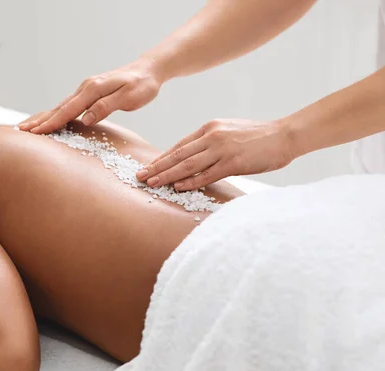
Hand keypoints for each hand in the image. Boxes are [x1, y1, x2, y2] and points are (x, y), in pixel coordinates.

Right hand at [18, 58, 161, 133]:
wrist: (148, 70)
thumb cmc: (142, 85)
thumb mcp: (129, 97)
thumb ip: (106, 107)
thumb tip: (86, 118)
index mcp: (93, 89)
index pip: (68, 110)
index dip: (51, 123)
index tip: (36, 133)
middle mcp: (86, 88)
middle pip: (58, 107)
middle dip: (39, 120)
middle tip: (21, 131)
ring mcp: (86, 89)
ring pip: (61, 106)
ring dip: (44, 117)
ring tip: (28, 126)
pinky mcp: (89, 93)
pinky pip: (69, 105)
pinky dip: (56, 113)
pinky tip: (49, 119)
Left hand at [137, 119, 294, 190]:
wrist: (284, 135)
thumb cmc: (257, 136)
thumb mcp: (228, 131)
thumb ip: (209, 142)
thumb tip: (191, 156)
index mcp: (209, 128)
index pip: (179, 146)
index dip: (161, 158)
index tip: (148, 167)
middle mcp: (212, 136)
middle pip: (178, 155)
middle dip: (157, 167)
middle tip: (140, 176)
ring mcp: (222, 149)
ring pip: (188, 165)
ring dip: (167, 175)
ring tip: (152, 183)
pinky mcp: (233, 163)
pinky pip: (207, 174)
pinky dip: (191, 181)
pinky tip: (178, 187)